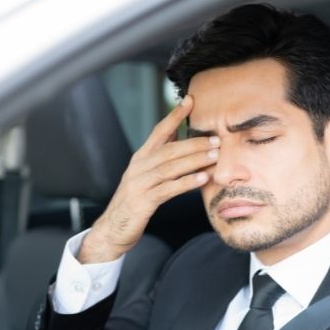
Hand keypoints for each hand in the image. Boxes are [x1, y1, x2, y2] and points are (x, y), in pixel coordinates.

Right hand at [78, 95, 219, 262]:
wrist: (113, 229)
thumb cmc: (135, 202)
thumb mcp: (145, 176)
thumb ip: (160, 159)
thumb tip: (178, 138)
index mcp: (140, 158)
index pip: (158, 131)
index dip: (174, 116)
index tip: (190, 101)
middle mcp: (138, 167)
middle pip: (168, 149)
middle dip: (193, 143)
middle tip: (216, 139)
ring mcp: (139, 184)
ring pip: (170, 167)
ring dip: (194, 161)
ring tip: (214, 157)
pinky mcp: (143, 201)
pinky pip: (168, 189)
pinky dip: (186, 183)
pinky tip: (202, 179)